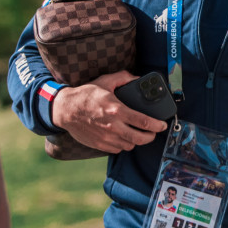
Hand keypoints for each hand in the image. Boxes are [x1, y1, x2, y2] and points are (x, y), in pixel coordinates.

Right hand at [52, 70, 167, 153]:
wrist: (65, 109)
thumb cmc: (86, 95)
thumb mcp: (105, 81)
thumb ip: (124, 78)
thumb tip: (137, 78)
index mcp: (116, 110)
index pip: (143, 121)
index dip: (157, 125)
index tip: (162, 125)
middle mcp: (112, 126)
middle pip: (139, 138)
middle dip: (151, 136)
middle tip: (153, 132)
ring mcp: (105, 137)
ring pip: (129, 145)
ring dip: (136, 140)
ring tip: (138, 133)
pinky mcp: (99, 144)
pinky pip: (118, 149)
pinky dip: (123, 144)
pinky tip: (124, 137)